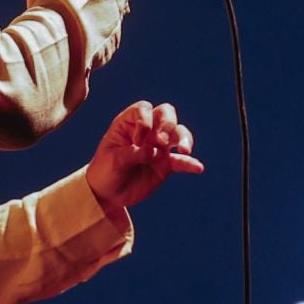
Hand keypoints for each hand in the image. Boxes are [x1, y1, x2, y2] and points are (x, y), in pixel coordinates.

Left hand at [86, 101, 202, 215]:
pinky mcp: (166, 164)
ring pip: (178, 133)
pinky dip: (190, 163)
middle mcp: (147, 131)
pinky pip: (182, 161)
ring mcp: (158, 146)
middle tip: (161, 141)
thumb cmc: (105, 171)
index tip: (136, 141)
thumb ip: (133, 154)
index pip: (144, 109)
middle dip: (168, 123)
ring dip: (183, 138)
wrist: (108, 194)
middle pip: (166, 113)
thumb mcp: (113, 161)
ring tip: (183, 150)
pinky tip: (197, 167)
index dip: (144, 121)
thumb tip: (155, 152)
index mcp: (129, 124)